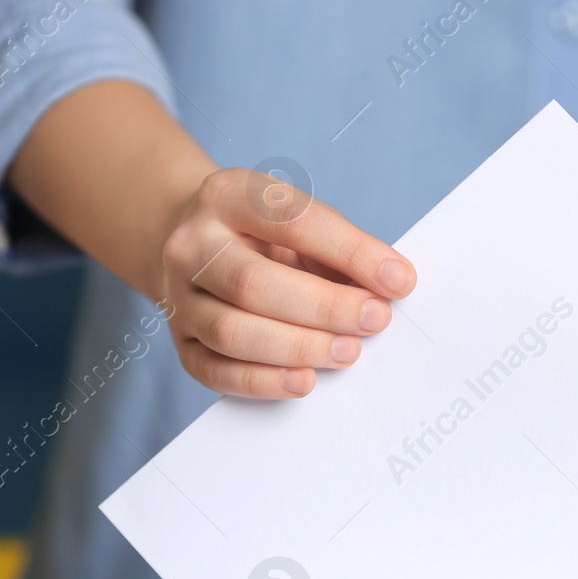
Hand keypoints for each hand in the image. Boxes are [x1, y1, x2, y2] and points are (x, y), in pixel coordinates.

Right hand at [157, 168, 415, 398]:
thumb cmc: (263, 237)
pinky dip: (263, 382)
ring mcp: (178, 296)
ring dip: (299, 347)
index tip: (399, 280)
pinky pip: (215, 371)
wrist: (195, 246)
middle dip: (325, 308)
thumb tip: (392, 286)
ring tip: (348, 351)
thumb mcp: (297, 220)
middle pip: (253, 284)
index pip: (293, 222)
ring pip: (232, 332)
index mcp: (227, 196)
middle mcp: (191, 245)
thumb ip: (340, 249)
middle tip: (374, 320)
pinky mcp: (179, 342)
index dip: (351, 253)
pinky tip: (305, 380)